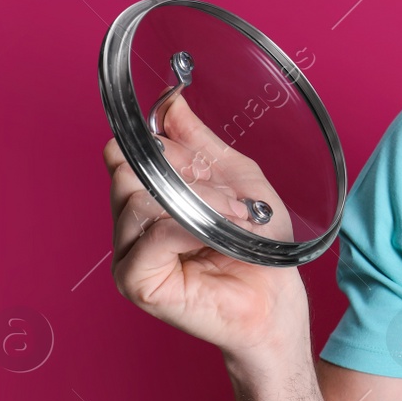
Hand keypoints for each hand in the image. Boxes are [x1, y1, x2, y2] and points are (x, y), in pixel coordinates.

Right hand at [104, 89, 307, 367]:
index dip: (164, 148)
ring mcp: (128, 253)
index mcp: (146, 197)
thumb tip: (170, 101)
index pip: (125, 153)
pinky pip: (152, 235)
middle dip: (190, 179)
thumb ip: (198, 142)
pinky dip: (189, 228)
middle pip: (129, 172)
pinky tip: (217, 237)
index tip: (202, 161)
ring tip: (236, 222)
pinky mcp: (135, 281)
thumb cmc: (259, 245)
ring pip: (141, 200)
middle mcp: (129, 224)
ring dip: (200, 205)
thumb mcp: (235, 178)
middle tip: (233, 201)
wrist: (276, 298)